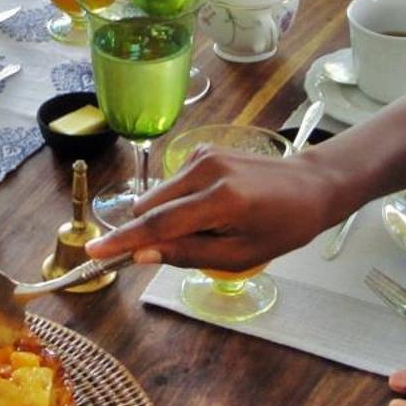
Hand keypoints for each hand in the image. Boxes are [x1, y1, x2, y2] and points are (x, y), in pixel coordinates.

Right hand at [85, 146, 339, 270]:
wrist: (311, 186)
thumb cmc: (283, 226)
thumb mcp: (240, 254)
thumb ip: (188, 254)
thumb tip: (142, 255)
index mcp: (220, 199)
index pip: (158, 223)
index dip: (123, 241)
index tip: (93, 252)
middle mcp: (205, 169)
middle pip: (150, 207)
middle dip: (148, 232)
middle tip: (178, 250)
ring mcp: (203, 155)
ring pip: (157, 195)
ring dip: (165, 218)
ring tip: (207, 228)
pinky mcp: (203, 150)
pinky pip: (172, 185)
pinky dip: (178, 203)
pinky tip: (209, 210)